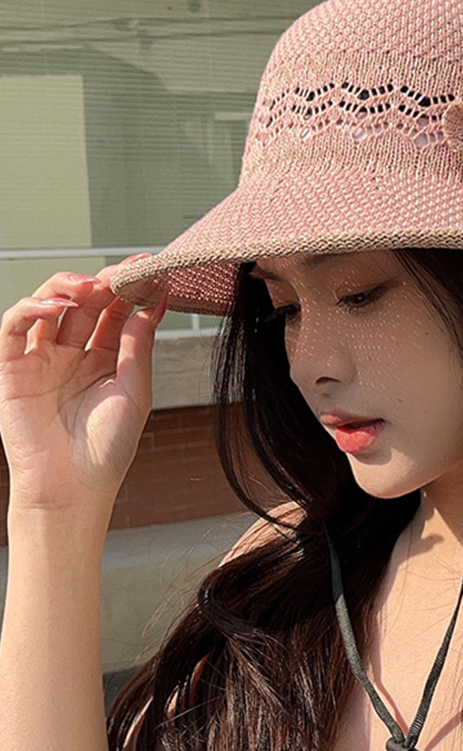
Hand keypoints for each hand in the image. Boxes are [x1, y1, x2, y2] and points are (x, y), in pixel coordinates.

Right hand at [0, 260, 165, 517]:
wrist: (74, 488)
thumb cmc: (108, 446)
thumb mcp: (134, 391)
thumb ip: (138, 348)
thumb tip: (149, 306)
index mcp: (106, 358)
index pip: (117, 312)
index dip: (133, 289)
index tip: (153, 269)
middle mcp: (74, 353)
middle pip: (87, 303)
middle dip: (105, 281)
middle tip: (124, 270)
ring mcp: (44, 358)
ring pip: (50, 306)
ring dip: (68, 287)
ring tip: (92, 284)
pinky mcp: (14, 368)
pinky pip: (15, 328)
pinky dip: (32, 308)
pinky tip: (59, 305)